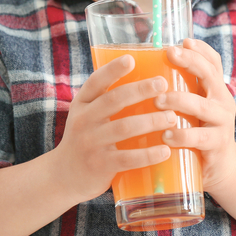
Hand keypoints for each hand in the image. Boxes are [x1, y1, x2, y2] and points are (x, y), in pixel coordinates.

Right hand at [53, 54, 177, 203]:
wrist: (64, 176)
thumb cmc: (86, 138)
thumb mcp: (87, 115)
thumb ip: (107, 101)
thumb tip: (147, 80)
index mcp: (82, 104)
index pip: (95, 82)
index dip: (112, 70)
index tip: (131, 59)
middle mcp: (83, 120)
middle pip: (113, 100)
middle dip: (140, 90)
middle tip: (163, 84)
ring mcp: (91, 143)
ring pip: (124, 128)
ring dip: (151, 121)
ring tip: (171, 117)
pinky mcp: (100, 165)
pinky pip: (127, 158)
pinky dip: (148, 154)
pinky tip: (166, 150)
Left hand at [155, 38, 235, 191]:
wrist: (219, 168)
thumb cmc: (197, 131)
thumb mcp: (192, 108)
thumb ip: (178, 90)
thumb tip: (142, 68)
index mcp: (215, 89)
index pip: (212, 62)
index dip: (200, 49)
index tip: (183, 40)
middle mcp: (222, 101)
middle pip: (210, 75)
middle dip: (190, 62)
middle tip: (170, 54)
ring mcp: (222, 123)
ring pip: (202, 107)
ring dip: (179, 100)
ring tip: (158, 100)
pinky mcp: (217, 146)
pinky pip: (200, 138)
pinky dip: (182, 135)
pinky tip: (166, 135)